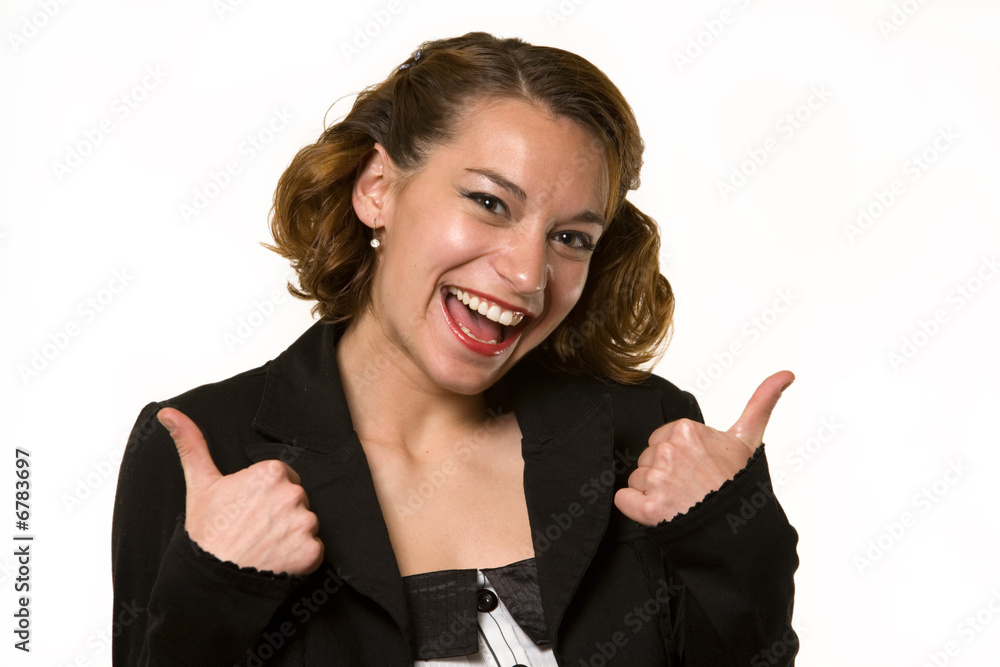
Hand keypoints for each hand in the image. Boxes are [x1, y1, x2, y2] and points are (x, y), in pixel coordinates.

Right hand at [158, 407, 323, 575]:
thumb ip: (192, 444)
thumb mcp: (199, 484)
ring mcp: (304, 524)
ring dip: (291, 536)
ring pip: (306, 524)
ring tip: (263, 547)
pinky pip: (314, 550)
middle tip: (254, 530)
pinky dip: (299, 558)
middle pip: (296, 500)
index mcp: (271, 473)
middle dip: (280, 514)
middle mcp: (292, 494)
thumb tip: (168, 413)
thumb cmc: (206, 533)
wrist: (211, 582)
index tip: (249, 510)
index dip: (266, 496)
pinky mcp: (312, 551)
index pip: (283, 479)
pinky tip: (276, 561)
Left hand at [614, 371, 793, 525]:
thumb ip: (762, 401)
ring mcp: (657, 479)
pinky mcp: (648, 507)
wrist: (742, 530)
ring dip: (652, 493)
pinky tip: (659, 511)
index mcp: (686, 430)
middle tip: (690, 487)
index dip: (675, 458)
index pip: (660, 441)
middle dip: (663, 474)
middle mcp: (668, 451)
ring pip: (636, 480)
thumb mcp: (749, 439)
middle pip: (647, 459)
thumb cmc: (741, 485)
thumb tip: (787, 373)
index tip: (696, 469)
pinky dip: (635, 507)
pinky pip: (623, 499)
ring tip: (680, 501)